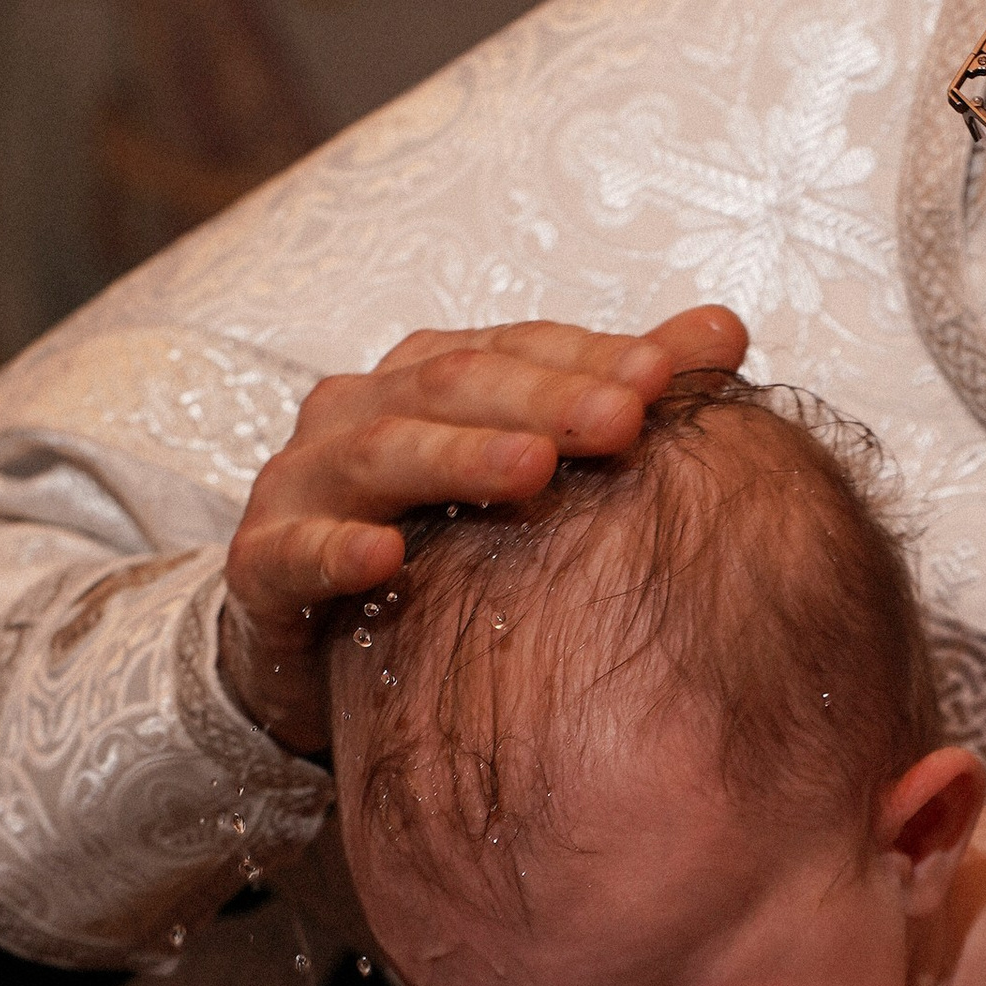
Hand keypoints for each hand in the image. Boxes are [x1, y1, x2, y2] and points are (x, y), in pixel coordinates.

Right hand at [219, 305, 747, 753]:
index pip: (516, 349)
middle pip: (455, 386)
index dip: (589, 357)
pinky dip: (336, 549)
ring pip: (380, 453)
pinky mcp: (260, 566)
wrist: (309, 653)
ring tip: (533, 468)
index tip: (670, 375)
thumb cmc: (433, 552)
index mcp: (427, 380)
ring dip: (457, 456)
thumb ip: (612, 400)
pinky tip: (386, 555)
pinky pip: (292, 553)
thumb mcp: (522, 471)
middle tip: (625, 419)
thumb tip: (725, 332)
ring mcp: (304, 484)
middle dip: (543, 399)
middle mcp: (360, 412)